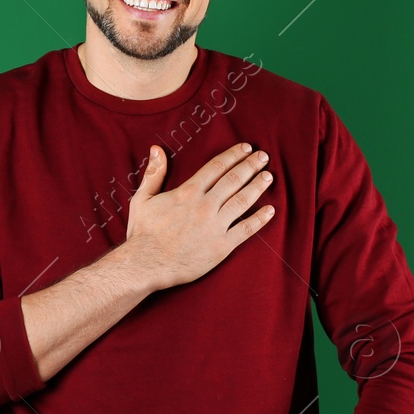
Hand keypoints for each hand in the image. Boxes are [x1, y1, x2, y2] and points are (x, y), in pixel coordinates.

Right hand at [125, 142, 275, 290]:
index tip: (246, 148)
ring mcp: (215, 226)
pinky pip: (245, 230)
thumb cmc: (143, 233)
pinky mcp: (221, 246)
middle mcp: (205, 206)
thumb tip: (156, 149)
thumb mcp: (143, 199)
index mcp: (188, 192)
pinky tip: (270, 210)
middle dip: (250, 166)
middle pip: (234, 180)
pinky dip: (260, 219)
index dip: (233, 155)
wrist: (146, 265)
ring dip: (257, 187)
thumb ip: (154, 173)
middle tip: (263, 156)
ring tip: (268, 176)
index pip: (217, 167)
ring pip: (242, 201)